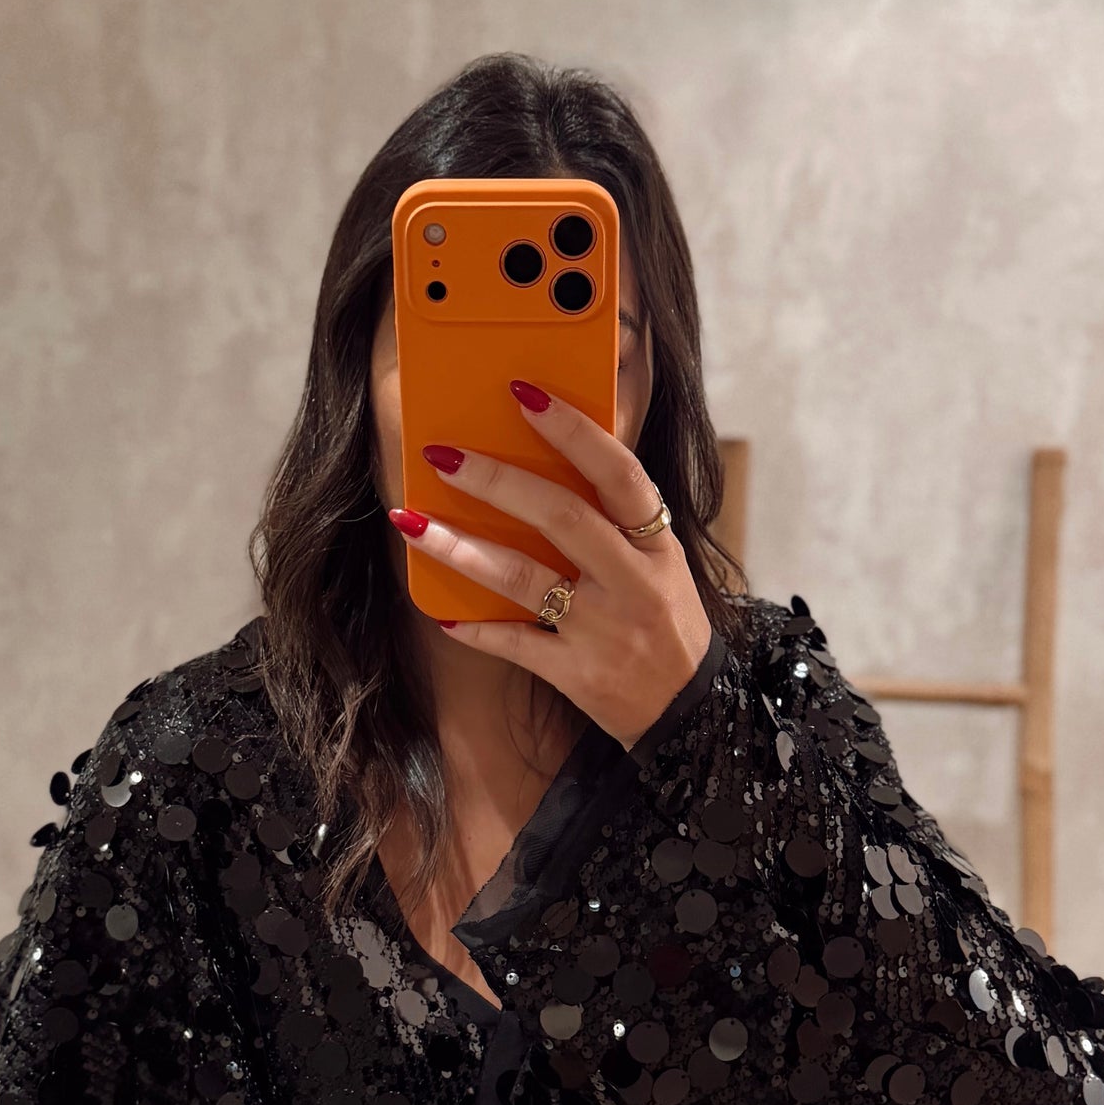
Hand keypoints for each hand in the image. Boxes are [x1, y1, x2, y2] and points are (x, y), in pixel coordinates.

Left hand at [388, 379, 712, 748]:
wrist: (691, 711)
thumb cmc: (666, 623)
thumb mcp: (661, 563)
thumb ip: (618, 519)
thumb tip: (556, 457)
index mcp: (656, 544)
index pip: (618, 473)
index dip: (573, 431)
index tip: (524, 393)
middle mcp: (631, 582)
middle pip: (561, 517)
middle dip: (496, 481)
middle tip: (443, 455)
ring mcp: (602, 630)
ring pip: (523, 578)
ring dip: (462, 548)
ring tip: (412, 522)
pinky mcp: (578, 674)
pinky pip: (515, 645)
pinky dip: (477, 630)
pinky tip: (443, 615)